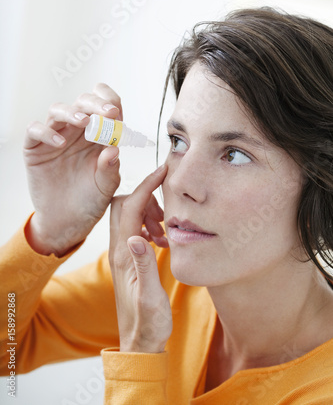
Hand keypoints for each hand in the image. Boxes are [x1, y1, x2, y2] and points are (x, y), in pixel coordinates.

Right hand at [24, 83, 122, 255]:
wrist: (67, 222)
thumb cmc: (89, 200)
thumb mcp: (106, 187)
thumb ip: (110, 169)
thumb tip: (113, 150)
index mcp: (99, 136)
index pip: (105, 108)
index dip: (110, 102)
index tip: (116, 111)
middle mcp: (77, 133)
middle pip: (82, 103)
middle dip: (95, 103)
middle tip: (107, 112)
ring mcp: (55, 138)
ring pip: (58, 111)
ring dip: (72, 112)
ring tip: (84, 121)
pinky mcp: (35, 148)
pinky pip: (35, 130)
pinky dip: (46, 131)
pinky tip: (59, 142)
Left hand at [109, 164, 171, 352]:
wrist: (139, 341)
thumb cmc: (148, 322)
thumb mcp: (151, 296)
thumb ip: (144, 266)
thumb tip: (136, 236)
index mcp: (124, 254)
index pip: (131, 208)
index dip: (146, 185)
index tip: (163, 170)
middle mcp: (118, 249)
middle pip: (124, 205)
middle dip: (146, 195)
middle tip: (168, 205)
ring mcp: (122, 253)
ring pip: (129, 215)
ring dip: (148, 212)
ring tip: (166, 230)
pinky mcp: (128, 258)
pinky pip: (134, 229)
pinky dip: (149, 225)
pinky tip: (162, 240)